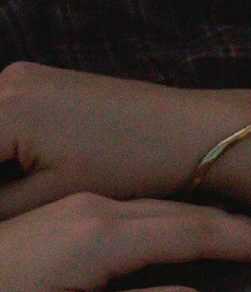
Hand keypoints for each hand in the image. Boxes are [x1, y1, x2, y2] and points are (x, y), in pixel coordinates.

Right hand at [0, 60, 250, 216]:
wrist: (190, 132)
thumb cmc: (132, 169)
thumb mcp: (61, 199)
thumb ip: (6, 207)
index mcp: (5, 111)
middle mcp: (7, 82)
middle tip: (6, 215)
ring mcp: (24, 76)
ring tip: (12, 198)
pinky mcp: (43, 81)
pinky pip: (6, 114)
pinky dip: (5, 143)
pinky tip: (18, 174)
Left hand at [0, 193, 250, 291]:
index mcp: (103, 235)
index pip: (195, 235)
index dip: (249, 243)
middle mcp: (96, 210)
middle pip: (186, 214)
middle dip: (243, 226)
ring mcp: (81, 207)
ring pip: (164, 207)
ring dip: (215, 217)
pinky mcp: (69, 214)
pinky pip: (141, 208)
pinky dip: (181, 217)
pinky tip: (194, 222)